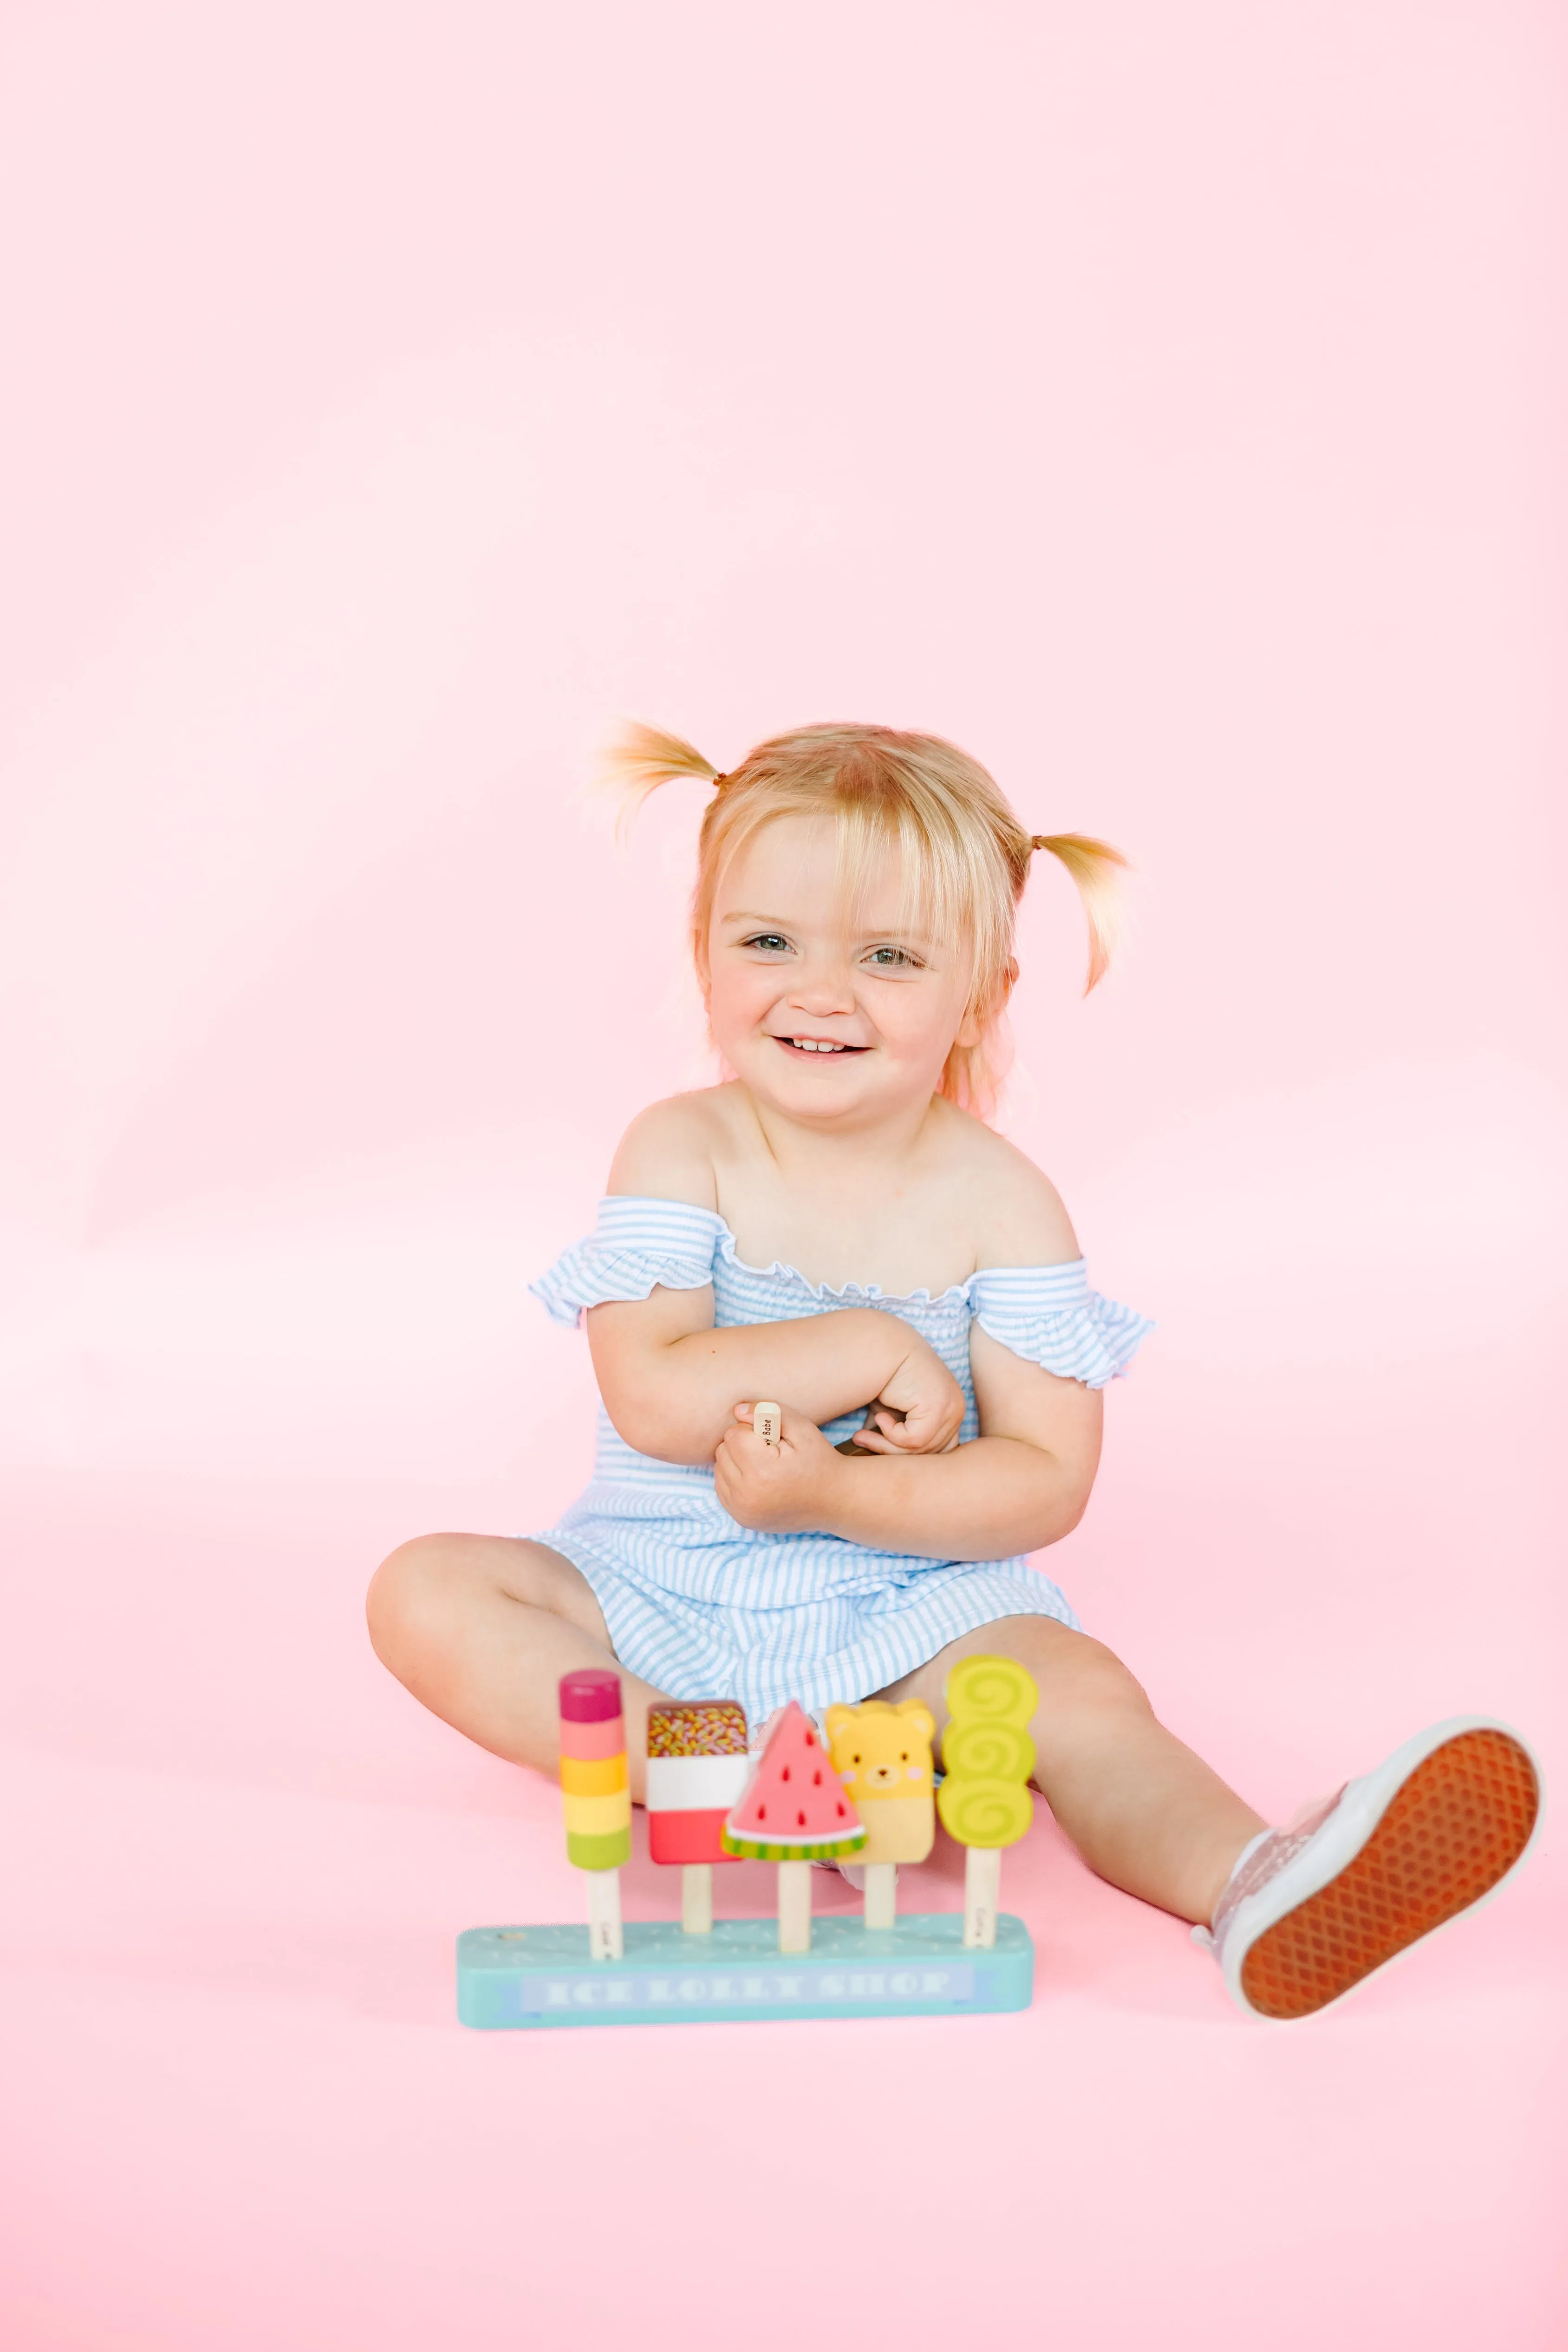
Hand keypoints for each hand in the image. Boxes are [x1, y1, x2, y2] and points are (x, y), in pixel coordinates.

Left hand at [714, 1404, 846, 1533]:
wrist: (834, 1500)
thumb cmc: (819, 1460)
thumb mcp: (802, 1429)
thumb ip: (768, 1412)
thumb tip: (737, 1410)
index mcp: (762, 1472)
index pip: (733, 1435)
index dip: (752, 1431)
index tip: (772, 1439)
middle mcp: (747, 1495)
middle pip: (722, 1452)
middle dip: (742, 1446)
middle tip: (769, 1453)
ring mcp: (742, 1511)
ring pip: (719, 1469)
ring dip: (736, 1462)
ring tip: (765, 1466)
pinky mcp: (742, 1519)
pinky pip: (722, 1488)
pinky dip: (735, 1480)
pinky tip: (759, 1480)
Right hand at [850, 1334, 964, 1455]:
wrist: (880, 1346)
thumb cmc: (884, 1380)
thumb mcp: (895, 1415)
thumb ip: (903, 1438)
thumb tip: (896, 1472)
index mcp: (952, 1412)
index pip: (939, 1453)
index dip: (908, 1458)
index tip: (877, 1449)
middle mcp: (957, 1411)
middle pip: (930, 1456)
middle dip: (891, 1454)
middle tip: (860, 1443)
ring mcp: (952, 1408)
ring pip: (920, 1450)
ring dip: (885, 1445)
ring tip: (862, 1434)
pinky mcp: (939, 1406)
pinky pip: (914, 1440)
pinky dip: (891, 1434)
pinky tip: (879, 1416)